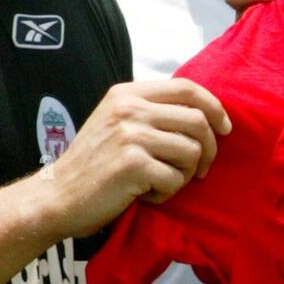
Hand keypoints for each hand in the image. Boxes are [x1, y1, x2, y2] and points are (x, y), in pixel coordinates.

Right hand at [38, 79, 231, 238]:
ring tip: (161, 182)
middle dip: (209, 149)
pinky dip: (167, 193)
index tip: (224, 128)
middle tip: (202, 171)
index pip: (187, 88)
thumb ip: (152, 111)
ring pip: (192, 151)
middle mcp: (129, 109)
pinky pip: (175, 179)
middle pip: (197, 120)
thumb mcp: (117, 121)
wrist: (58, 196)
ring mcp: (130, 135)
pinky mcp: (133, 164)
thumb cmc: (94, 164)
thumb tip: (205, 114)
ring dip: (185, 174)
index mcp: (128, 93)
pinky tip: (144, 194)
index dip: (214, 107)